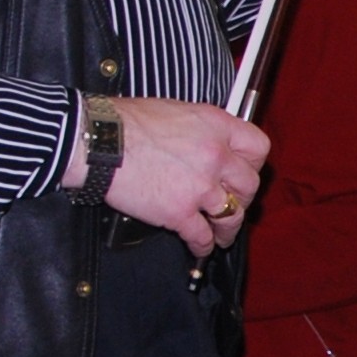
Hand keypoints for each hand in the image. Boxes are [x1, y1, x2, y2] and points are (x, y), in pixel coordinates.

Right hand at [69, 95, 271, 255]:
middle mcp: (215, 155)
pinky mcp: (180, 211)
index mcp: (215, 126)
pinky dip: (202, 245)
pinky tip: (199, 246)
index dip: (253, 163)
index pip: (257, 147)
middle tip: (234, 204)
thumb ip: (202, 130)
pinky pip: (202, 237)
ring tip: (222, 234)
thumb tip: (209, 143)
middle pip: (249, 185)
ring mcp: (200, 185)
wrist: (99, 141)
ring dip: (228, 229)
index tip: (246, 172)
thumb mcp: (176, 111)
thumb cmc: (126, 122)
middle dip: (242, 198)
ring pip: (232, 215)